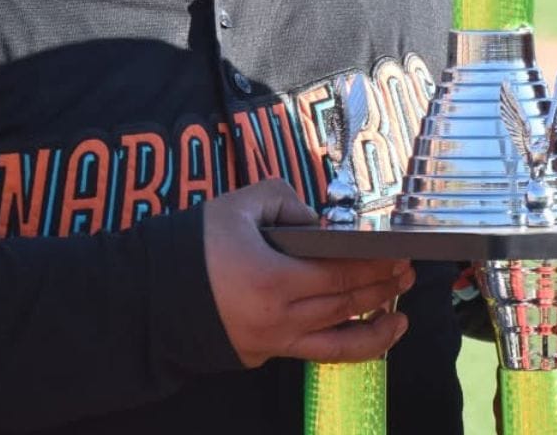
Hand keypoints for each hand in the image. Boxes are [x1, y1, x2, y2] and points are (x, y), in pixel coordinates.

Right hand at [202, 179, 412, 367]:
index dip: (376, 263)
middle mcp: (278, 318)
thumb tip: (319, 223)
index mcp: (273, 278)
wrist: (147, 296)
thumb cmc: (192, 245)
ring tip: (401, 317)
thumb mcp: (239, 206)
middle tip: (408, 275)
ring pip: (337, 341)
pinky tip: (364, 337)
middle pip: (345, 304)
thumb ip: (286, 202)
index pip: (341, 270)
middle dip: (382, 288)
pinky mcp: (264, 355)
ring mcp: (272, 343)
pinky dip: (345, 347)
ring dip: (375, 328)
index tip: (399, 252)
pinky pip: (315, 353)